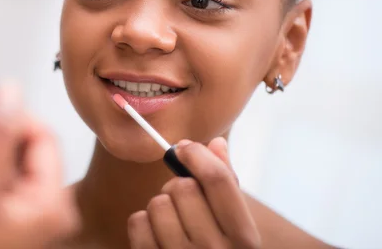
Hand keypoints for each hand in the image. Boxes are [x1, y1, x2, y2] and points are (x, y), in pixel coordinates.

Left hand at [128, 138, 260, 248]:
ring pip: (157, 203)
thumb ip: (227, 185)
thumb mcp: (234, 227)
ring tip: (172, 220)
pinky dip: (142, 222)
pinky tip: (156, 234)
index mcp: (244, 238)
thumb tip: (216, 144)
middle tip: (183, 199)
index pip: (218, 180)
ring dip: (160, 205)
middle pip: (183, 187)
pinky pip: (137, 222)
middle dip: (178, 185)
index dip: (197, 155)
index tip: (185, 148)